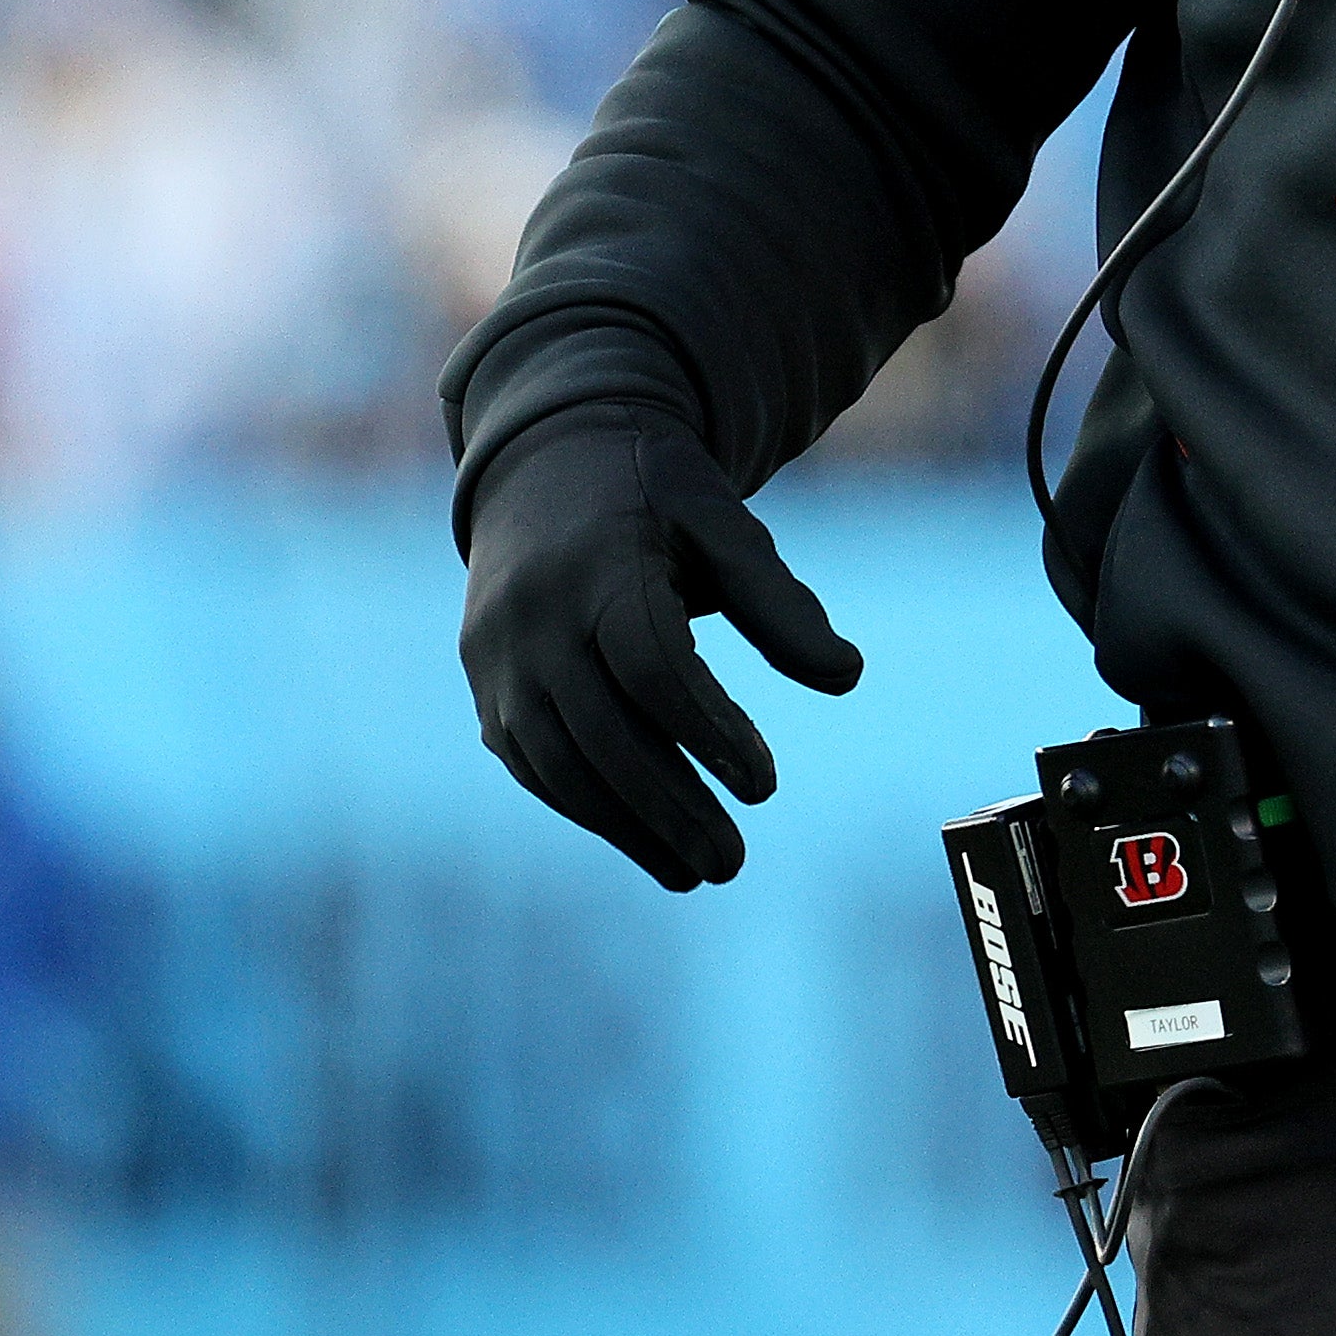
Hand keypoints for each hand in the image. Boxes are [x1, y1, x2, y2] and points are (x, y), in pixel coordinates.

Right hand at [459, 408, 865, 889]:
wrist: (546, 466)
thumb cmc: (655, 496)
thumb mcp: (720, 522)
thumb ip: (778, 601)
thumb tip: (847, 677)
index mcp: (597, 567)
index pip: (650, 666)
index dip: (708, 730)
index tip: (766, 785)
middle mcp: (533, 619)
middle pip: (602, 732)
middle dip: (669, 806)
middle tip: (733, 861)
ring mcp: (498, 661)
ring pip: (559, 764)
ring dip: (628, 826)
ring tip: (698, 870)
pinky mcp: (488, 691)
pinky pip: (535, 765)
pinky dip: (591, 811)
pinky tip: (649, 843)